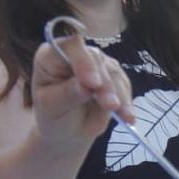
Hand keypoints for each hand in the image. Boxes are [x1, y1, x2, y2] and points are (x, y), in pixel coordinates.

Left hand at [30, 27, 131, 145]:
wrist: (68, 131)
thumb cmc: (53, 117)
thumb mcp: (53, 109)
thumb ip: (67, 95)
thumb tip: (85, 86)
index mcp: (51, 56)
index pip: (69, 47)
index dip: (83, 61)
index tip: (93, 83)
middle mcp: (75, 54)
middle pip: (95, 58)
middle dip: (105, 83)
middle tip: (111, 106)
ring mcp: (96, 63)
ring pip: (112, 71)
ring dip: (118, 93)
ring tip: (123, 116)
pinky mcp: (112, 75)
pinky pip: (123, 84)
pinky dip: (127, 100)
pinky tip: (128, 116)